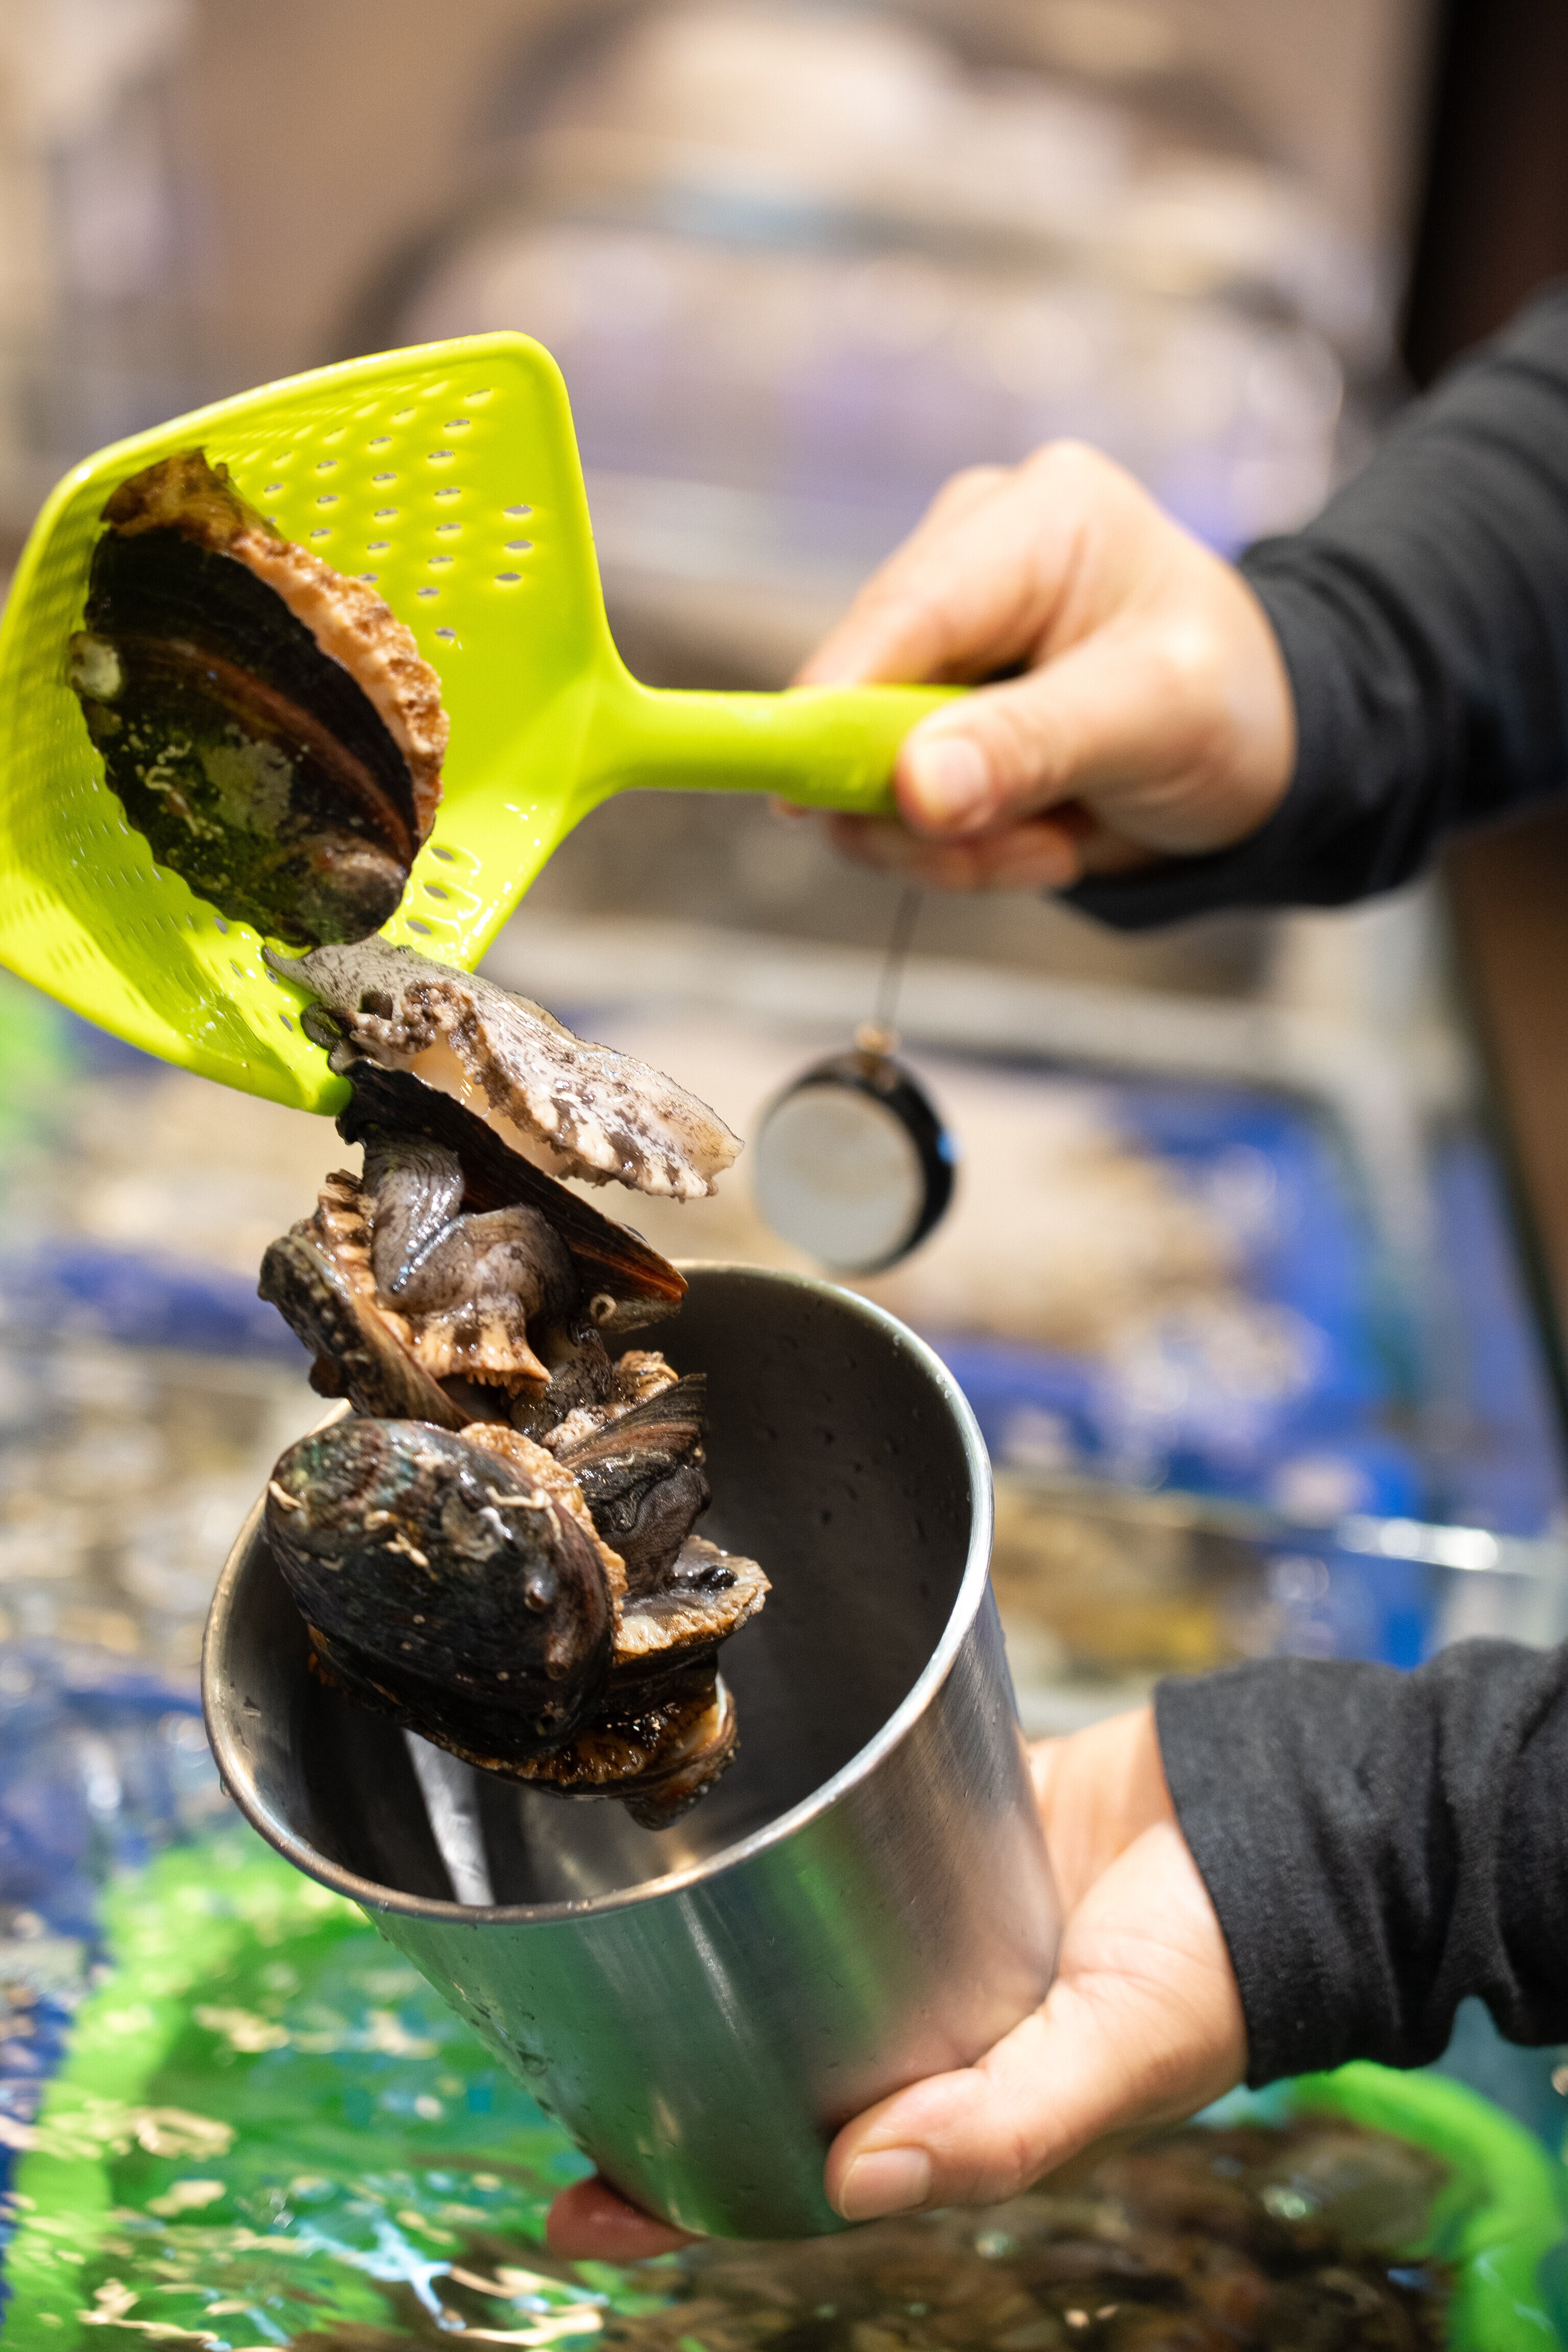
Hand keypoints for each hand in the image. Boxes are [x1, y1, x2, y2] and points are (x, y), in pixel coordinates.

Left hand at [545, 1706, 1246, 2256]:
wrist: (1278, 1817)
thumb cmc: (1217, 1964)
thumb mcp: (1116, 2060)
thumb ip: (1001, 2125)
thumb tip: (853, 2183)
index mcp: (952, 2110)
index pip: (792, 2176)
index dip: (686, 2198)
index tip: (577, 2205)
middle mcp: (919, 2030)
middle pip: (762, 2069)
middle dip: (657, 2082)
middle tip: (539, 2069)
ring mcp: (917, 1931)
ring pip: (779, 1962)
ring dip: (691, 1963)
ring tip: (580, 1948)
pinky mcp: (926, 1833)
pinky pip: (829, 1848)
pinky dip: (767, 1848)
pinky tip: (695, 1826)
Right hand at [793, 443, 1295, 892]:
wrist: (1265, 745)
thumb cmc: (1232, 704)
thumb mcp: (1155, 720)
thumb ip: (1031, 748)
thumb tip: (915, 788)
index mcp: (1038, 519)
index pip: (900, 614)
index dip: (836, 708)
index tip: (798, 797)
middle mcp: (972, 558)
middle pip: (864, 698)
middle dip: (930, 804)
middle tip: (1024, 848)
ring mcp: (945, 637)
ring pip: (872, 769)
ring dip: (954, 841)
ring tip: (1054, 837)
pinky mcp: (931, 706)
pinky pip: (899, 803)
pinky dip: (963, 846)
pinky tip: (1039, 831)